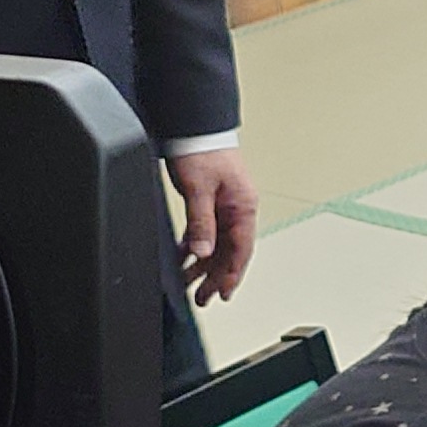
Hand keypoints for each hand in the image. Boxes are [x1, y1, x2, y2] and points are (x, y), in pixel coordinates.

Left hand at [169, 146, 258, 303]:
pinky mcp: (211, 203)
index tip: (223, 294)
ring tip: (190, 286)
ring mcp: (225, 207)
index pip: (240, 249)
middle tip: (204, 298)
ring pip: (216, 245)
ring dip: (203, 266)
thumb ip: (201, 223)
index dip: (231, 274)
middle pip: (228, 252)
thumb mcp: (199, 190)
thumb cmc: (203, 150)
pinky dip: (194, 248)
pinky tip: (183, 259)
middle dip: (215, 277)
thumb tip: (202, 252)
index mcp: (243, 207)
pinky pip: (205, 233)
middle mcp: (237, 210)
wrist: (194, 128)